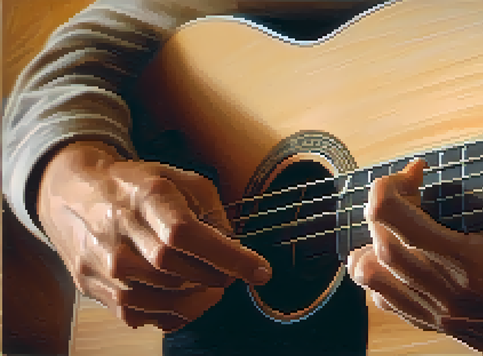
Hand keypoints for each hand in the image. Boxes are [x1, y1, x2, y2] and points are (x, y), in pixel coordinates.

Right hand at [37, 141, 271, 331]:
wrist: (73, 194)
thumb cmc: (135, 185)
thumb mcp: (179, 179)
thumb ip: (212, 211)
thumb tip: (235, 248)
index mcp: (146, 198)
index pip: (188, 235)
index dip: (228, 257)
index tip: (261, 271)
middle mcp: (120, 233)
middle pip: (179, 271)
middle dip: (216, 277)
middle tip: (230, 273)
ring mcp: (104, 265)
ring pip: (163, 298)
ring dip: (199, 297)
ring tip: (210, 284)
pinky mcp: (96, 288)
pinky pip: (144, 315)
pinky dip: (173, 312)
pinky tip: (184, 297)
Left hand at [347, 159, 482, 354]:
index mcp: (474, 265)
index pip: (397, 221)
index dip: (390, 188)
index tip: (410, 172)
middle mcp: (450, 294)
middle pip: (383, 246)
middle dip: (385, 209)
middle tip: (410, 189)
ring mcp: (445, 316)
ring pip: (376, 281)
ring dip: (372, 248)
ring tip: (391, 226)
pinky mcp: (447, 330)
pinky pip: (394, 305)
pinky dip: (383, 280)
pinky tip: (400, 262)